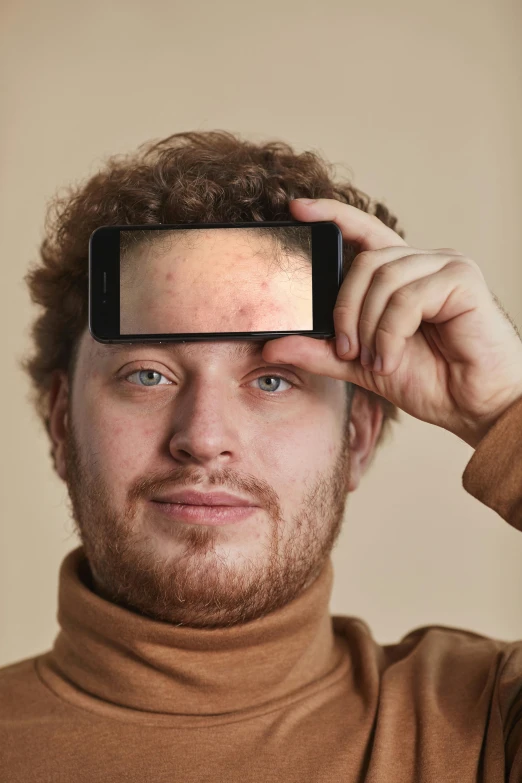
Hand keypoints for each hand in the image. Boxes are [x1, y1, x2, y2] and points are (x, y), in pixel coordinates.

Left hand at [262, 198, 521, 447]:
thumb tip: (271, 345)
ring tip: (375, 360)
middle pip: (364, 261)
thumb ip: (321, 352)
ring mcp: (446, 265)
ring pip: (383, 278)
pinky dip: (392, 332)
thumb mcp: (363, 365)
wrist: (476, 407)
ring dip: (369, 326)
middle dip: (344, 308)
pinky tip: (393, 358)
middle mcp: (424, 262)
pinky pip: (408, 296)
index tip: (296, 209)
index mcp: (402, 275)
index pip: (363, 233)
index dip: (331, 215)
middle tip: (347, 349)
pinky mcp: (462, 279)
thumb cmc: (432, 381)